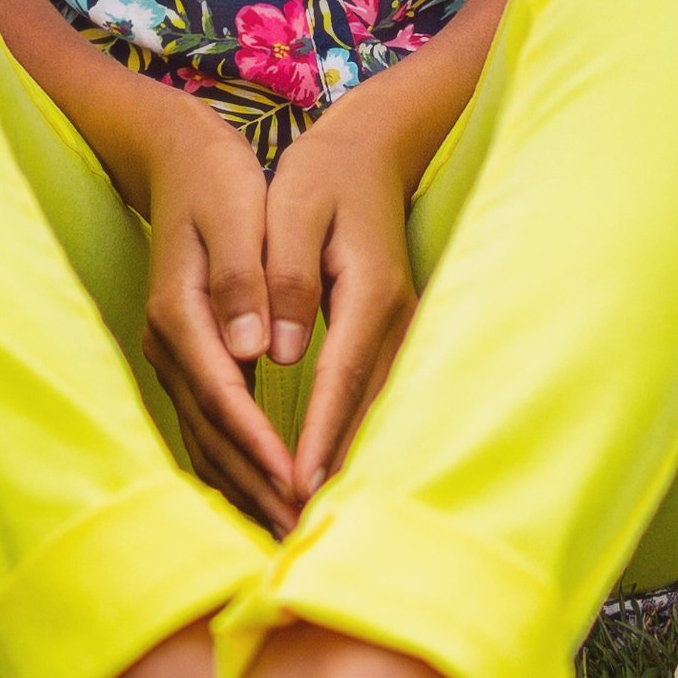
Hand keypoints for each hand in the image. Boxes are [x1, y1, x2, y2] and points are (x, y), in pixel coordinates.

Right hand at [105, 90, 299, 528]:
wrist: (176, 156)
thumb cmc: (217, 179)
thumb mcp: (234, 211)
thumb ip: (242, 278)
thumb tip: (252, 348)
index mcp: (182, 311)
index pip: (226, 396)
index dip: (262, 446)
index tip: (299, 485)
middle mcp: (169, 341)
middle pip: (213, 432)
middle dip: (257, 486)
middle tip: (302, 534)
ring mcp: (171, 354)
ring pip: (205, 439)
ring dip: (244, 488)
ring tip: (287, 531)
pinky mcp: (184, 357)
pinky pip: (205, 427)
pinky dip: (231, 467)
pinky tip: (260, 495)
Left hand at [258, 96, 424, 509]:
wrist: (371, 150)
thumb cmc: (322, 176)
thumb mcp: (292, 209)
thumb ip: (283, 277)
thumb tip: (277, 352)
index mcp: (368, 291)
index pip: (339, 378)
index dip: (319, 435)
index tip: (298, 483)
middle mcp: (394, 319)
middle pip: (365, 410)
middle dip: (333, 470)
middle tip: (299, 527)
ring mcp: (400, 330)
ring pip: (374, 411)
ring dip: (345, 463)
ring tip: (308, 517)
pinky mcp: (391, 335)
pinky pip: (371, 399)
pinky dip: (349, 438)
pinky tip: (326, 472)